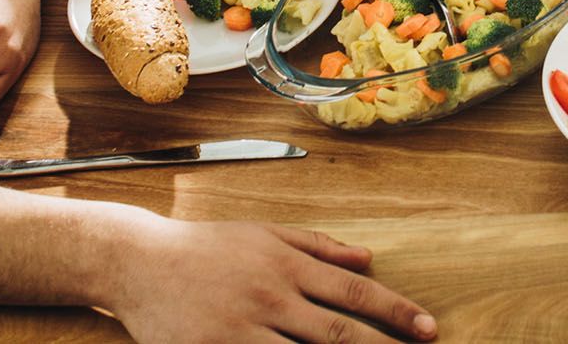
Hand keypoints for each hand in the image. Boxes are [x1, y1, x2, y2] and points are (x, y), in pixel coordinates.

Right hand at [107, 218, 436, 343]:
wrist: (138, 261)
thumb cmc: (206, 247)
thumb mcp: (265, 233)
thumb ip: (318, 246)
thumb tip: (369, 256)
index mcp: (287, 265)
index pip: (355, 292)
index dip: (397, 312)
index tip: (429, 330)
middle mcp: (271, 297)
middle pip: (339, 333)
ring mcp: (241, 330)